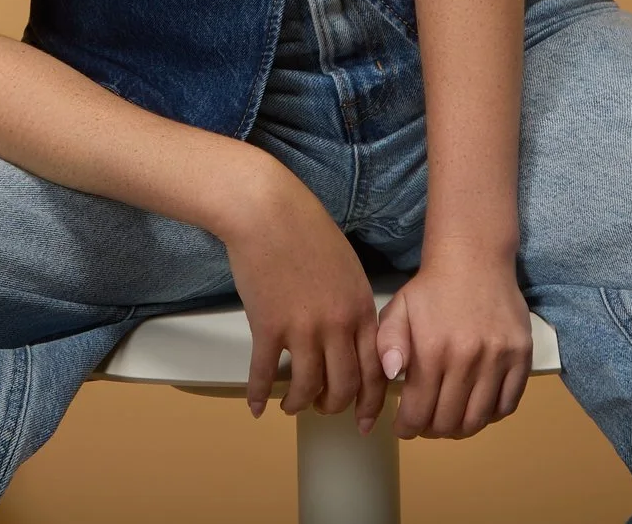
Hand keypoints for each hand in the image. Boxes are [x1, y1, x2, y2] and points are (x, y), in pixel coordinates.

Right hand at [214, 157, 389, 430]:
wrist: (266, 210)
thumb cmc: (305, 230)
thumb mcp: (347, 267)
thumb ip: (355, 304)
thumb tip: (353, 337)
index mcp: (362, 308)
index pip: (376, 370)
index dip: (371, 402)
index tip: (365, 420)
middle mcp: (338, 324)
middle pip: (344, 386)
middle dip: (335, 406)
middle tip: (324, 409)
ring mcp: (303, 328)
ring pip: (308, 387)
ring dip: (298, 404)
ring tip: (291, 405)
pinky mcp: (268, 326)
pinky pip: (265, 373)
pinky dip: (259, 394)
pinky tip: (256, 404)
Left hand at [375, 252, 532, 438]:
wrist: (475, 259)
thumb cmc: (431, 288)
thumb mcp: (398, 309)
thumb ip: (388, 343)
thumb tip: (392, 376)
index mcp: (432, 350)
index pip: (419, 410)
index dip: (408, 428)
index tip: (404, 428)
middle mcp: (467, 358)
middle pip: (448, 421)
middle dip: (432, 430)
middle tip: (425, 426)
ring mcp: (498, 359)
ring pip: (478, 419)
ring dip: (460, 429)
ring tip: (449, 422)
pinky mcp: (521, 356)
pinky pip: (507, 404)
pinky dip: (491, 416)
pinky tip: (476, 408)